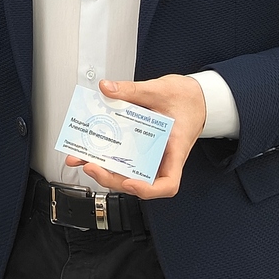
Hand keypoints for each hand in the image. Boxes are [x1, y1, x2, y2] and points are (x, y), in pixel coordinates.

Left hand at [81, 74, 206, 200]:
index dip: (147, 190)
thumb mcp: (161, 90)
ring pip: (127, 173)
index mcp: (175, 149)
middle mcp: (162, 158)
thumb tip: (108, 88)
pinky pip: (124, 159)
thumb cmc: (187, 99)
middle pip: (139, 182)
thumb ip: (133, 90)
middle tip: (91, 165)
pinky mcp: (141, 149)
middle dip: (112, 178)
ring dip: (104, 170)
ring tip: (82, 158)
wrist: (196, 97)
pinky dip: (107, 156)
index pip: (168, 184)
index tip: (130, 182)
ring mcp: (151, 156)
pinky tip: (91, 149)